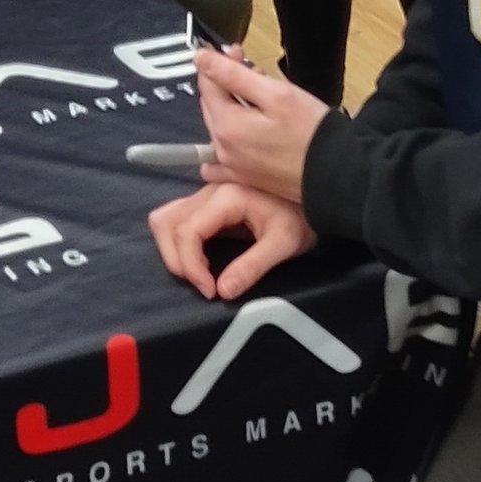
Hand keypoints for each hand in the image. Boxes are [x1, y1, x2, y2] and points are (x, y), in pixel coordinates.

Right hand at [149, 179, 317, 300]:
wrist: (314, 192)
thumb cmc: (301, 216)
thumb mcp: (283, 243)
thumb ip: (252, 267)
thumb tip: (223, 291)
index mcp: (227, 197)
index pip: (188, 231)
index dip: (191, 266)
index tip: (210, 291)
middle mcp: (209, 190)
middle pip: (167, 223)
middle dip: (176, 260)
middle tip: (202, 285)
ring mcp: (205, 193)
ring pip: (166, 218)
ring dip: (171, 249)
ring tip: (196, 273)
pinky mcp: (207, 202)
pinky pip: (177, 218)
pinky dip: (178, 242)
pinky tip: (201, 260)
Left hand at [196, 46, 329, 204]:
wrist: (336, 174)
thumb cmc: (312, 134)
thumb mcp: (276, 93)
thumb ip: (233, 75)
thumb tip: (201, 58)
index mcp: (227, 126)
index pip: (207, 83)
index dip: (220, 61)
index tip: (238, 52)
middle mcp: (222, 149)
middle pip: (213, 104)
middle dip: (228, 83)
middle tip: (256, 74)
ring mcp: (233, 167)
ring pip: (222, 124)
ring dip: (235, 106)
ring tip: (264, 100)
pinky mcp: (246, 178)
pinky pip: (224, 153)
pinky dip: (232, 136)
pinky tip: (250, 130)